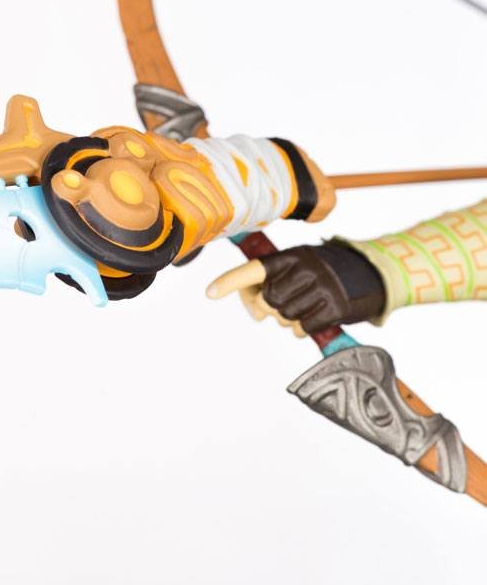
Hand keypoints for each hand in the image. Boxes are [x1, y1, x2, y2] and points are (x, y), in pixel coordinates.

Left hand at [207, 243, 384, 333]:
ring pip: (285, 316)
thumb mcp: (302, 268)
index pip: (256, 268)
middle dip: (271, 308)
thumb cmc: (328, 273)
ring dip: (290, 320)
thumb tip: (254, 310)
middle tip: (285, 305)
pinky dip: (305, 329)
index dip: (231, 281)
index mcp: (293, 255)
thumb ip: (274, 284)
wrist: (374, 273)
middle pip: (268, 301)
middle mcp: (306, 268)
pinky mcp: (336, 307)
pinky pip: (305, 327)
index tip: (209, 292)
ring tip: (307, 308)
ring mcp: (322, 286)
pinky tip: (316, 319)